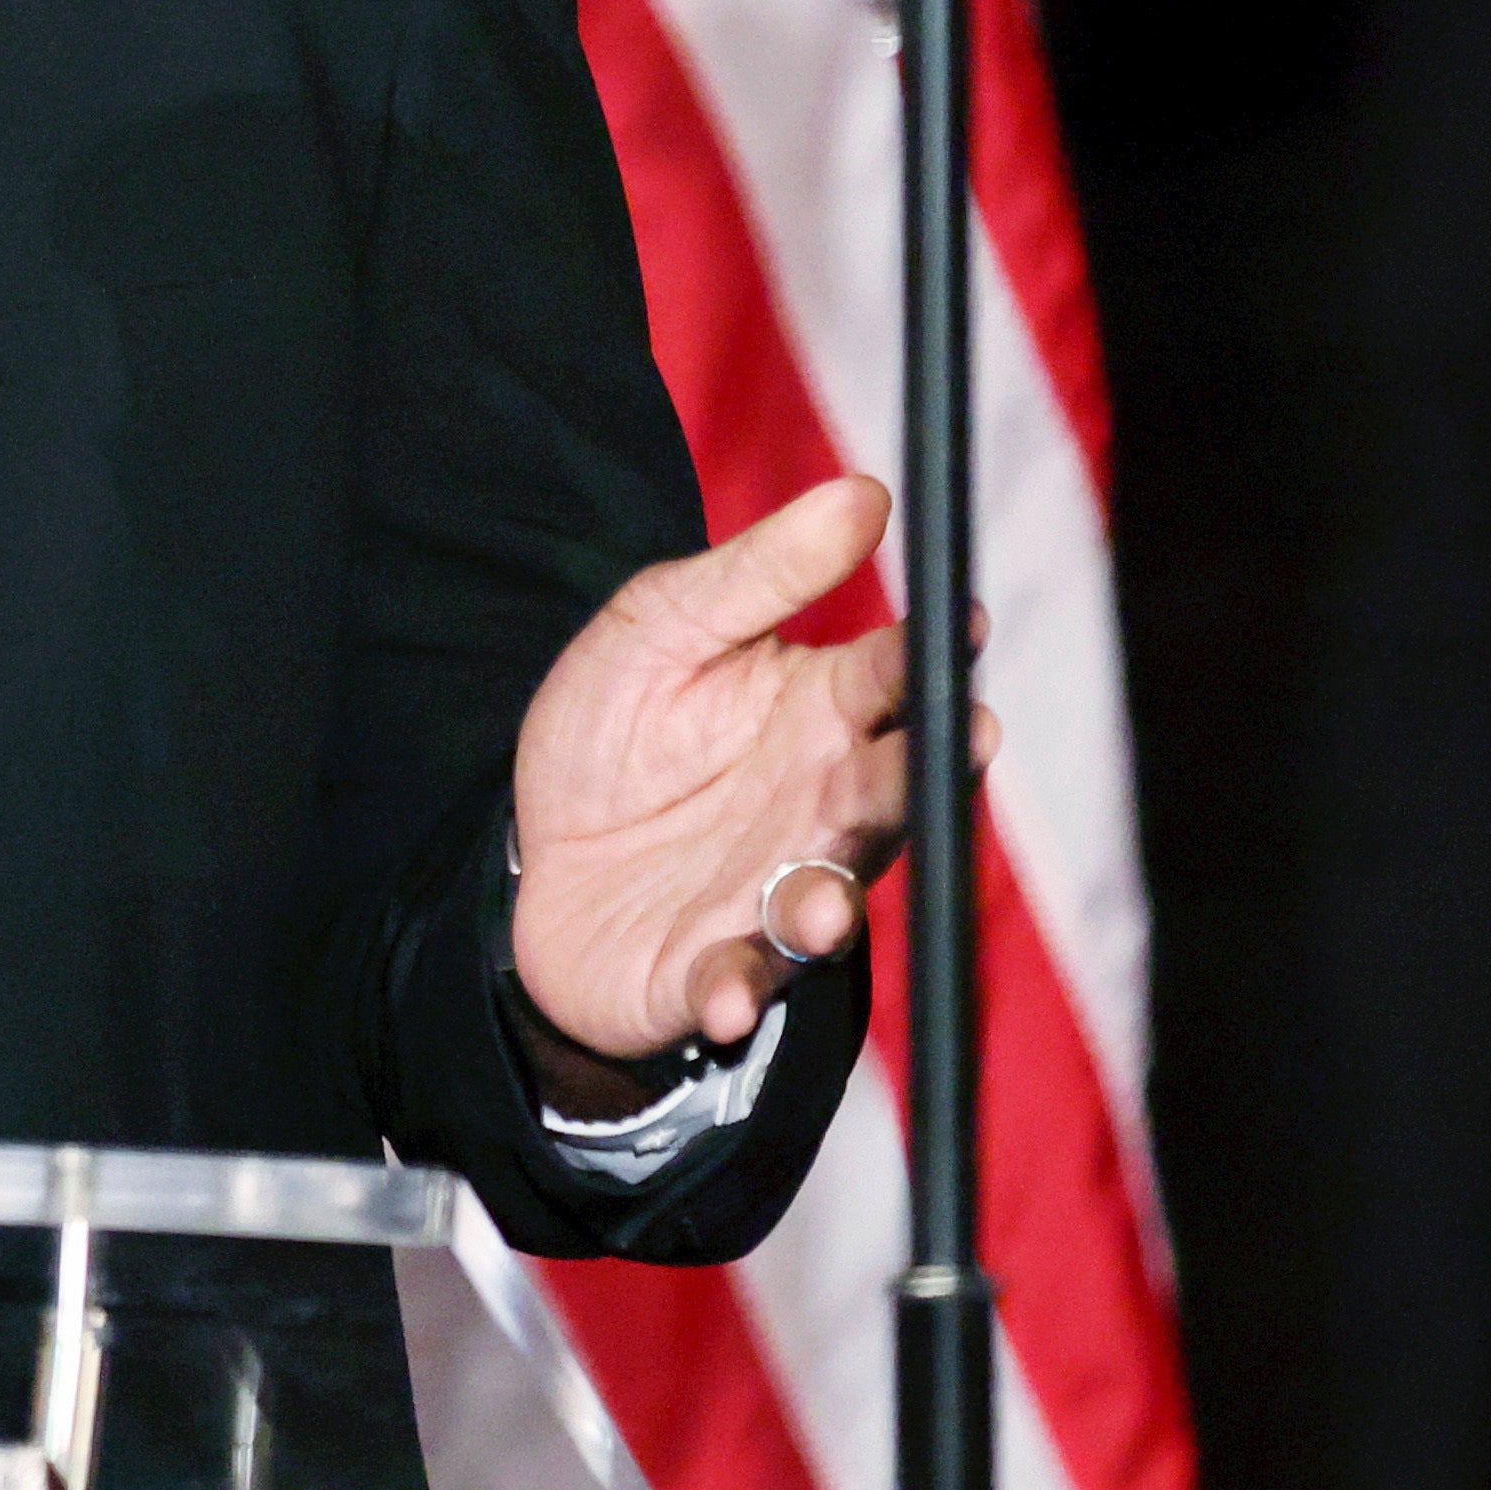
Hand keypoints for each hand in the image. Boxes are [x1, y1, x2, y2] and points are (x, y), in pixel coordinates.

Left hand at [501, 473, 991, 1066]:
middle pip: (889, 792)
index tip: (960, 623)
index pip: (897, 678)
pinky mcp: (713, 968)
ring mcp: (771, 894)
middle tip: (955, 749)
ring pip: (826, 900)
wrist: (530, 855)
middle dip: (917, 779)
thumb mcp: (661, 628)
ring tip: (816, 907)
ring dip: (825, 906)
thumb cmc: (616, 733)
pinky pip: (739, 984)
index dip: (935, 652)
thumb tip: (866, 493)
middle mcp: (821, 807)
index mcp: (822, 713)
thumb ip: (759, 572)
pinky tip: (725, 997)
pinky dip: (736, 992)